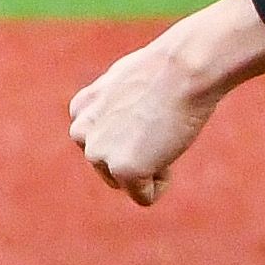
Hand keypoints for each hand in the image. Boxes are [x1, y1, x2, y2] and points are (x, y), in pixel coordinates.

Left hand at [68, 0, 264, 206]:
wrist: (184, 67)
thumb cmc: (167, 69)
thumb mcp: (128, 82)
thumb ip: (115, 106)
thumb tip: (125, 121)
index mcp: (80, 110)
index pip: (106, 145)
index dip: (135, 133)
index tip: (150, 108)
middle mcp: (81, 133)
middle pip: (114, 168)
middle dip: (140, 155)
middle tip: (159, 121)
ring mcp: (98, 154)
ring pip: (127, 183)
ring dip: (150, 167)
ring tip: (162, 132)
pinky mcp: (122, 170)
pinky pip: (145, 197)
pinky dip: (162, 182)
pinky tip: (167, 147)